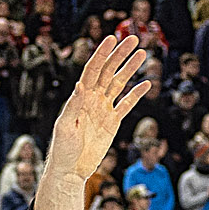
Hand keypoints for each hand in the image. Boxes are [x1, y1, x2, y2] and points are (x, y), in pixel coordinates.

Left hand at [46, 36, 149, 182]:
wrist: (71, 170)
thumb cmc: (62, 150)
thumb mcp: (65, 126)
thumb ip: (74, 105)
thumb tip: (80, 84)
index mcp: (80, 97)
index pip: (92, 70)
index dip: (102, 54)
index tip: (112, 39)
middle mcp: (92, 100)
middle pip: (108, 71)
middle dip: (120, 54)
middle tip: (134, 38)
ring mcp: (103, 109)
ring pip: (119, 83)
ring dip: (130, 68)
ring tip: (142, 54)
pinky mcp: (112, 122)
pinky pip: (126, 104)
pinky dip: (136, 94)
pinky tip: (146, 83)